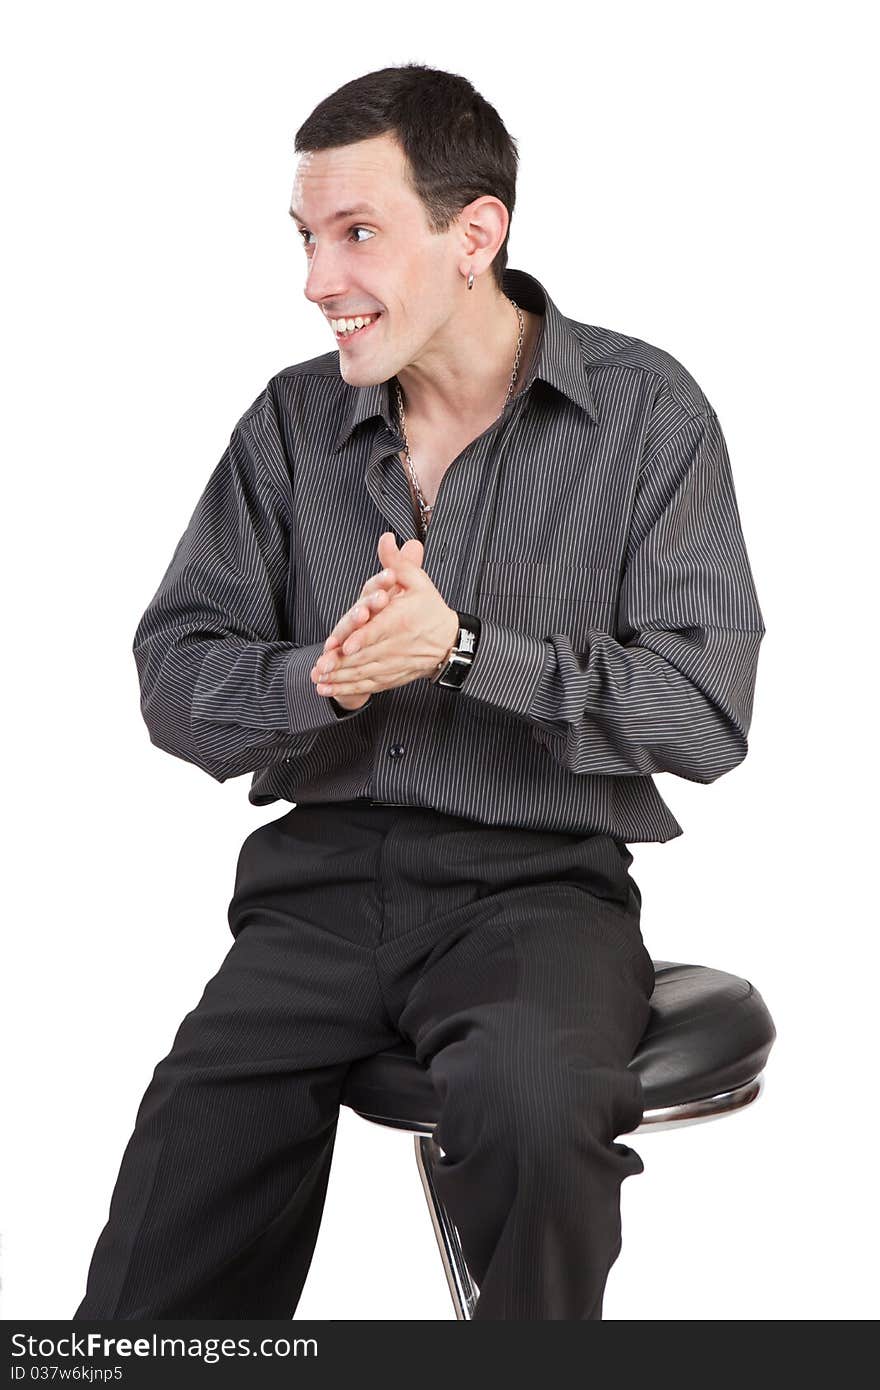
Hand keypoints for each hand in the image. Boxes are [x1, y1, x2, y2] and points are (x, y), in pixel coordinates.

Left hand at [310, 535, 420, 710]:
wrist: (449, 642)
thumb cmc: (429, 609)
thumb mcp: (416, 581)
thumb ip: (397, 562)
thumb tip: (386, 539)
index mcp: (402, 620)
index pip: (380, 629)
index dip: (362, 638)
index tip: (345, 646)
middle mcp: (397, 644)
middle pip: (367, 655)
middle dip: (342, 663)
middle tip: (321, 666)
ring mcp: (394, 663)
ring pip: (365, 673)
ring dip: (341, 679)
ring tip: (319, 681)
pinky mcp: (392, 676)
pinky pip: (369, 685)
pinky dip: (349, 690)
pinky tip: (331, 690)